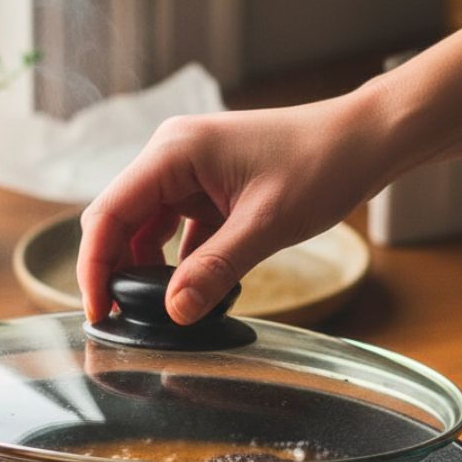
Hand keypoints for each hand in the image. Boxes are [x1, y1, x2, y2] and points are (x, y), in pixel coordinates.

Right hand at [77, 84, 399, 324]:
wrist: (365, 141)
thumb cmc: (322, 165)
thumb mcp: (267, 225)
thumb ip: (216, 269)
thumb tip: (174, 313)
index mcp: (173, 151)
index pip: (109, 212)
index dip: (95, 266)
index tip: (99, 312)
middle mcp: (171, 156)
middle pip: (119, 220)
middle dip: (114, 271)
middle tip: (121, 320)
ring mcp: (188, 172)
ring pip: (144, 228)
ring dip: (146, 270)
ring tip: (156, 312)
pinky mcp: (208, 188)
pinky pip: (175, 231)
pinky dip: (178, 263)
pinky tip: (192, 292)